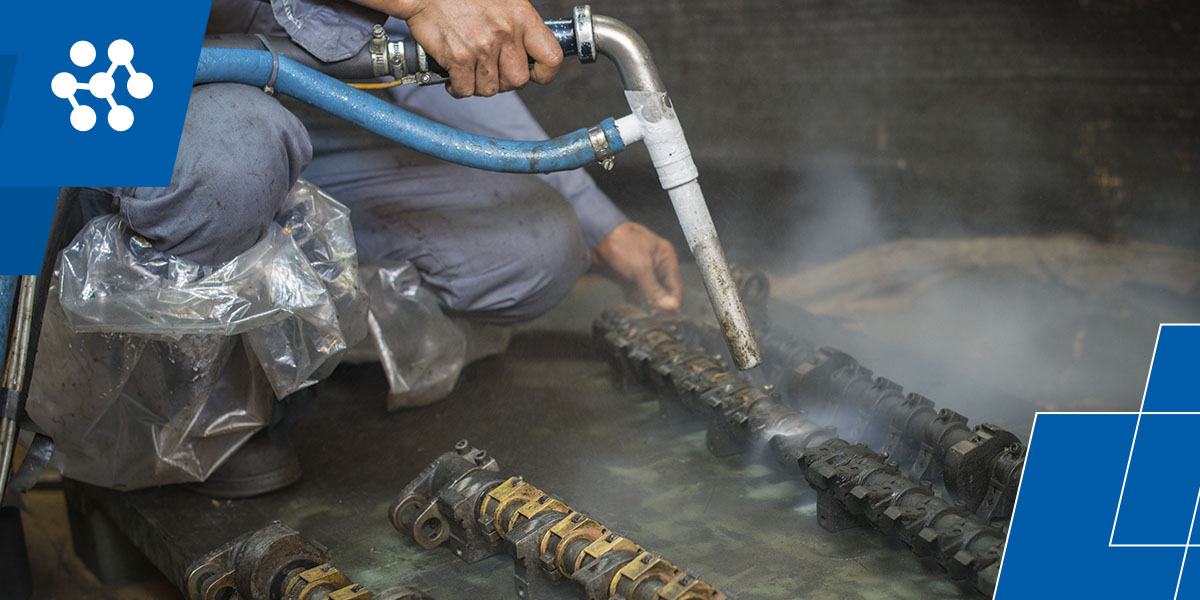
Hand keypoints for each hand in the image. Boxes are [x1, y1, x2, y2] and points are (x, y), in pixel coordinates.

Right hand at [372, 0, 562, 97]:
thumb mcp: (503, 2)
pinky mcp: (459, 58)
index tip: (533, 74)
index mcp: (522, 17)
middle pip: (518, 81)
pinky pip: (466, 90)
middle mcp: (506, 33)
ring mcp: (482, 47)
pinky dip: (458, 88)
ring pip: (491, 89)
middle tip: (490, 71)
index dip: (543, 73)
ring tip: (469, 71)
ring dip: (479, 85)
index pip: (550, 58)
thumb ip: (517, 26)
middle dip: (503, 82)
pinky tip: (454, 76)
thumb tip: (526, 55)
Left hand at [593, 222, 683, 311]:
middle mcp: (656, 266)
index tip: (669, 316)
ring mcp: (642, 273)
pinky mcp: (628, 278)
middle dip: (657, 303)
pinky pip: (635, 294)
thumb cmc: (620, 242)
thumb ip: (655, 290)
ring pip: (649, 295)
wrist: (594, 237)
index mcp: (666, 258)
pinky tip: (629, 301)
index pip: (676, 286)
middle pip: (663, 293)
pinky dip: (633, 300)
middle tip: (653, 314)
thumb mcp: (641, 268)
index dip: (673, 302)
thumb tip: (671, 306)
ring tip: (639, 305)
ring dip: (644, 302)